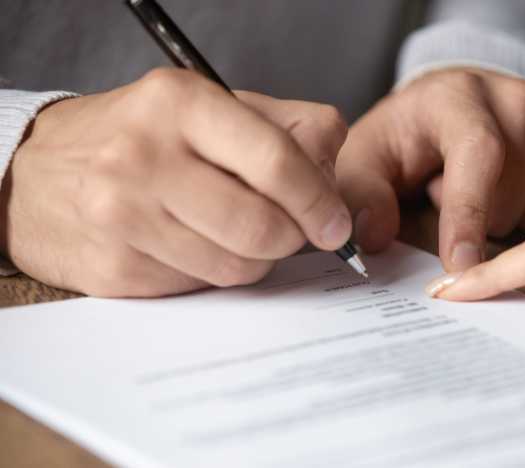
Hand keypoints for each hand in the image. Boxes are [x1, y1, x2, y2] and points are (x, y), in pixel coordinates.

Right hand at [3, 68, 350, 296]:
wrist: (38, 174)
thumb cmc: (142, 136)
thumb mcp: (212, 106)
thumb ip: (288, 127)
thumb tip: (337, 174)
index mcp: (180, 104)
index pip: (275, 161)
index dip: (319, 201)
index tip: (335, 224)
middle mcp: (144, 157)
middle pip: (262, 228)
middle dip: (291, 237)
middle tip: (289, 230)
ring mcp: (122, 217)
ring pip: (237, 267)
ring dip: (254, 258)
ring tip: (232, 230)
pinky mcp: (114, 269)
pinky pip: (200, 288)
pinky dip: (212, 272)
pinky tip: (191, 245)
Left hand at [336, 68, 524, 271]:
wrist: (460, 103)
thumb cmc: (412, 138)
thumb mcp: (370, 158)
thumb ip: (363, 193)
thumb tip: (373, 236)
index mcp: (458, 98)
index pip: (476, 156)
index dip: (468, 215)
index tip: (459, 265)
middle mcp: (520, 99)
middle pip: (510, 204)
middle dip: (480, 225)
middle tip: (455, 199)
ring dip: (516, 224)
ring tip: (492, 193)